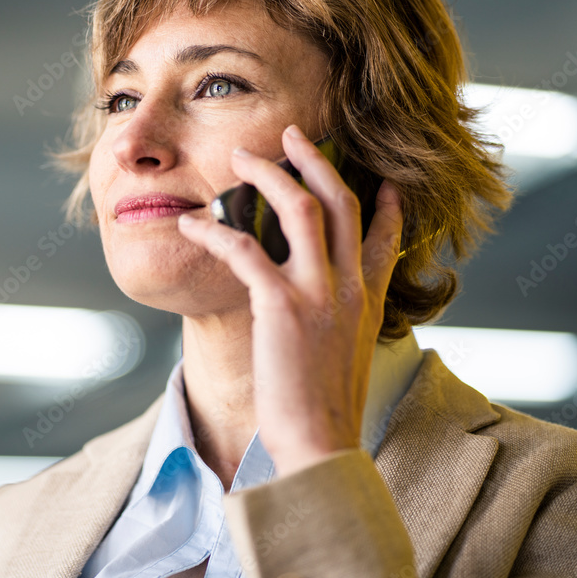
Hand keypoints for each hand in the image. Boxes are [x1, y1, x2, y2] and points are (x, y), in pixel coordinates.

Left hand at [176, 124, 402, 476]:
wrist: (321, 444)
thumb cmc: (326, 408)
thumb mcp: (346, 356)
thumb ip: (340, 322)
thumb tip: (320, 313)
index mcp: (369, 300)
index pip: (385, 237)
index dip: (384, 204)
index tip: (380, 180)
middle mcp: (351, 287)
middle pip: (340, 202)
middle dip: (315, 160)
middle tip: (291, 133)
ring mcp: (320, 293)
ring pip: (301, 209)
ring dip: (269, 175)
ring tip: (239, 158)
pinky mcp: (282, 307)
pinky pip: (245, 251)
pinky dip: (215, 232)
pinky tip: (191, 225)